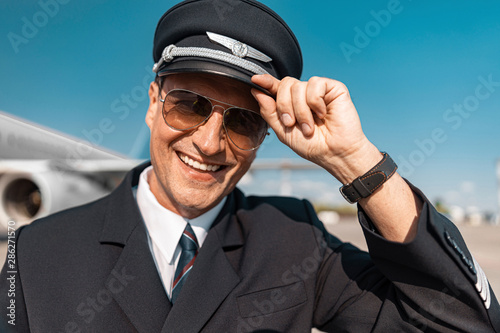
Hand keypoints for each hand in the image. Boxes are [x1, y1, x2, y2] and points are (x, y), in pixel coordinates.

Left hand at [251, 74, 380, 183]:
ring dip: (301, 111)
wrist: (334, 153)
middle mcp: (304, 94)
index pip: (276, 87)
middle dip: (284, 106)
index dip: (266, 82)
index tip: (255, 79)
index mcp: (291, 103)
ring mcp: (318, 90)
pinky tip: (323, 114)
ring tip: (310, 127)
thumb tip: (256, 92)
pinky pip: (315, 84)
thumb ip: (269, 112)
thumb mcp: (283, 132)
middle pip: (285, 84)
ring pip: (298, 86)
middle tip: (292, 123)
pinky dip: (315, 102)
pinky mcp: (333, 88)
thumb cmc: (312, 145)